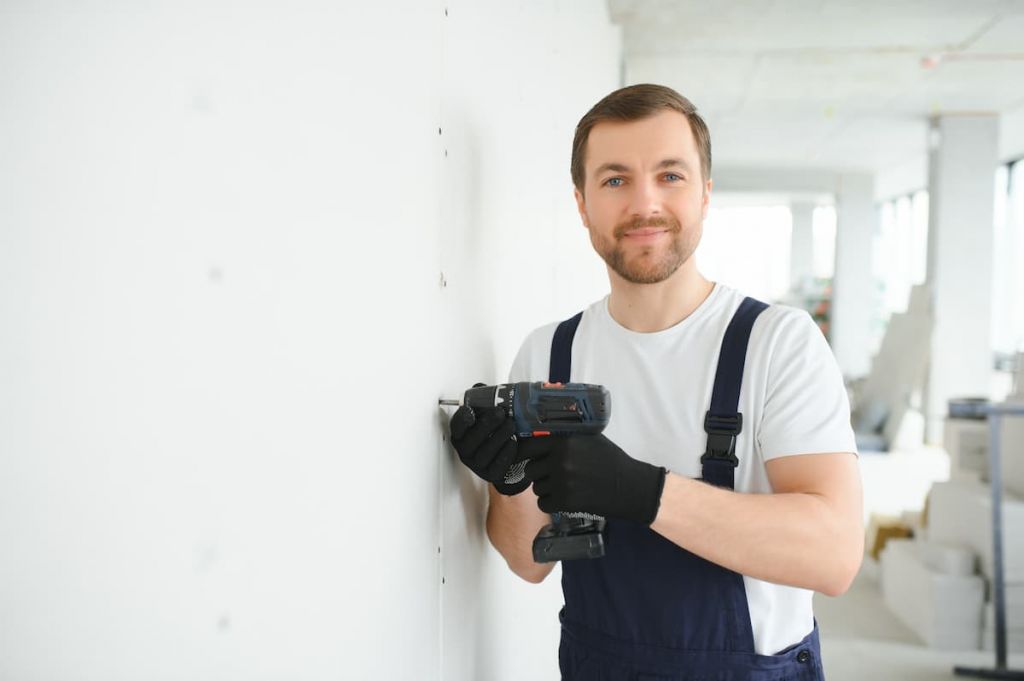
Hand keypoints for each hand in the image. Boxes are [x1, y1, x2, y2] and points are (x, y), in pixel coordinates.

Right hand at [449, 405, 530, 495]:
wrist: (507, 454)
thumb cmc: (494, 431)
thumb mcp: (487, 414)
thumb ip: (482, 400)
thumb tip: (480, 387)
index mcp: (461, 434)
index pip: (456, 427)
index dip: (461, 420)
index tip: (470, 410)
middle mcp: (466, 450)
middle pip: (470, 440)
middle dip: (486, 425)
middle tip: (500, 413)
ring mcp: (477, 464)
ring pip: (484, 453)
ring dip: (498, 437)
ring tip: (511, 425)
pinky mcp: (490, 474)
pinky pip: (496, 466)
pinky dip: (506, 453)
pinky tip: (513, 441)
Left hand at [522, 434, 666, 523]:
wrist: (629, 486)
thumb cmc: (609, 460)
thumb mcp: (589, 438)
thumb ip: (564, 436)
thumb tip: (538, 433)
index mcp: (564, 441)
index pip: (528, 446)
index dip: (524, 453)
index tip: (525, 457)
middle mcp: (560, 460)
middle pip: (530, 469)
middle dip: (538, 473)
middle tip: (552, 474)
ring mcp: (562, 482)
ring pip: (536, 488)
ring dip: (546, 488)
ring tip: (564, 486)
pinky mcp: (566, 502)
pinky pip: (543, 503)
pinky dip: (551, 503)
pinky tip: (565, 498)